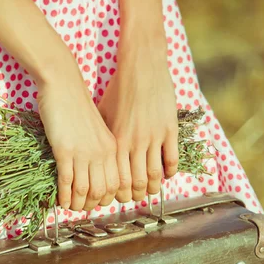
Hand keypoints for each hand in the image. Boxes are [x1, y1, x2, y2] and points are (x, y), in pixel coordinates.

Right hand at [36, 69, 119, 211]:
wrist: (63, 84)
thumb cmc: (77, 105)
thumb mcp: (97, 129)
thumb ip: (99, 149)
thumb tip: (92, 171)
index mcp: (112, 147)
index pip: (116, 183)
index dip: (107, 197)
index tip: (96, 201)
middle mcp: (101, 153)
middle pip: (102, 190)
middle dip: (92, 204)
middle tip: (83, 207)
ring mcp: (83, 153)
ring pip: (85, 190)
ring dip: (78, 204)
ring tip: (71, 208)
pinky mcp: (65, 151)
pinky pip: (67, 182)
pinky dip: (65, 196)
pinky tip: (61, 202)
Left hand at [97, 45, 178, 202]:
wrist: (141, 66)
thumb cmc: (118, 89)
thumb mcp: (103, 114)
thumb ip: (101, 137)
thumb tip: (93, 157)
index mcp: (116, 142)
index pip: (117, 179)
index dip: (118, 193)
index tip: (119, 197)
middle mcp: (135, 142)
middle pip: (136, 181)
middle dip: (135, 195)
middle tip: (135, 198)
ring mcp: (154, 136)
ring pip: (154, 174)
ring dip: (152, 187)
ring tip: (150, 190)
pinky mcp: (169, 128)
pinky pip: (171, 158)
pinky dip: (169, 171)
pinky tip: (166, 175)